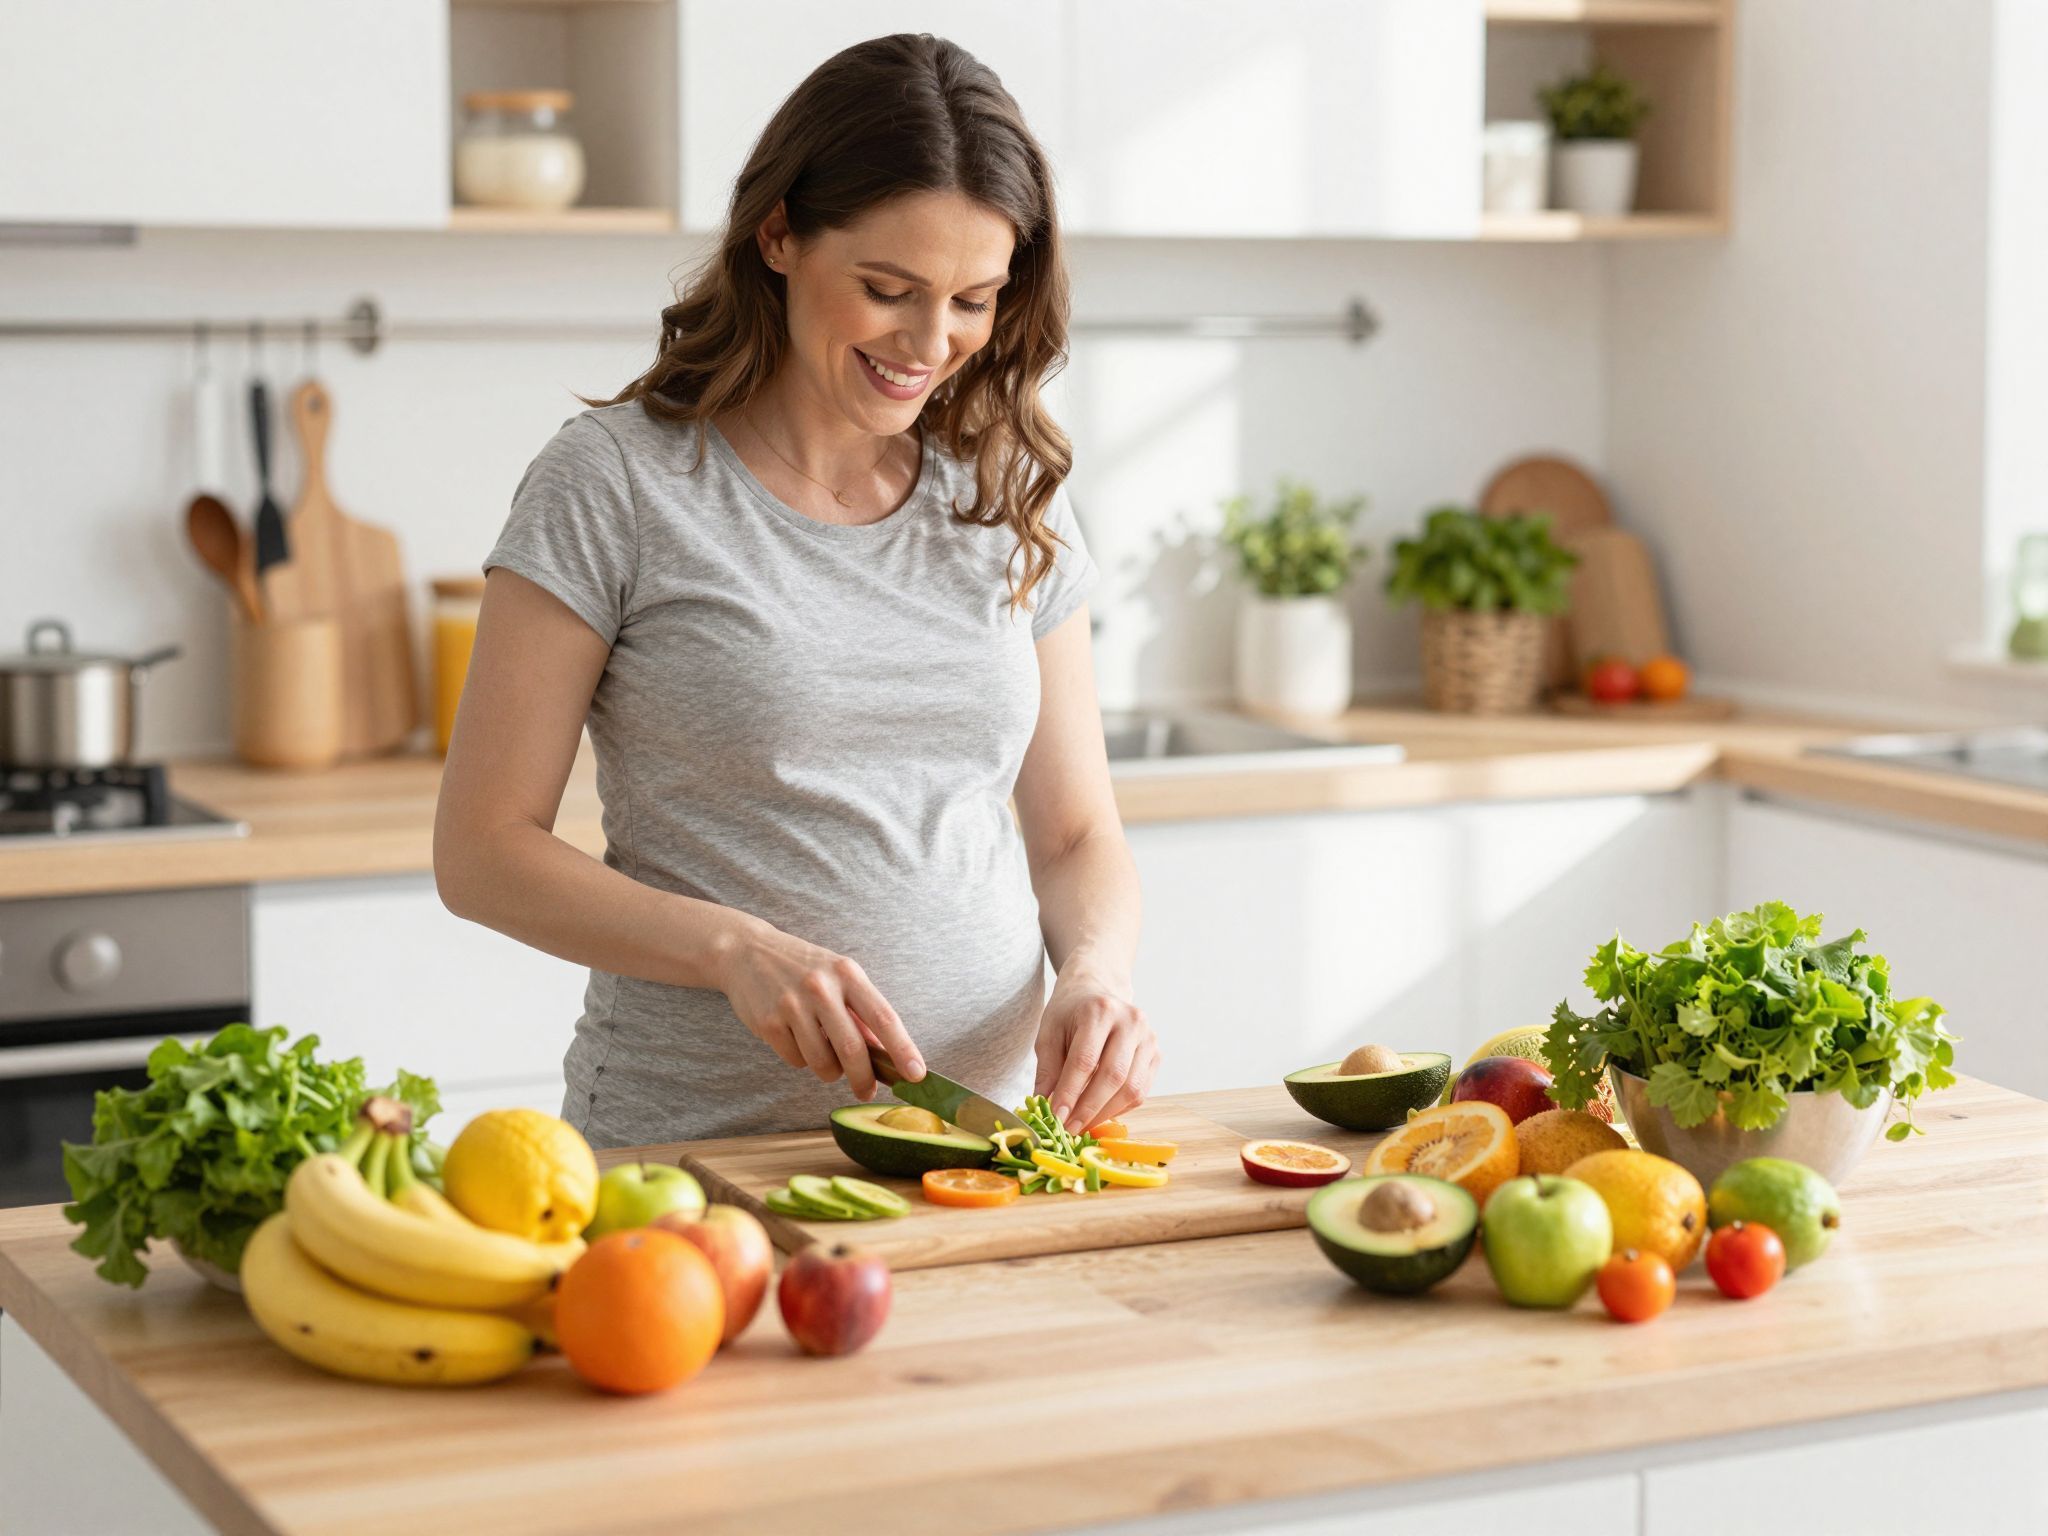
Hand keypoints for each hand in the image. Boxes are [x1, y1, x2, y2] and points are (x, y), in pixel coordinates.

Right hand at [716, 918, 922, 1098]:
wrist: (747, 952)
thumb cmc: (803, 969)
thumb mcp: (839, 978)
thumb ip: (862, 1014)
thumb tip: (888, 1057)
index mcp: (847, 974)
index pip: (884, 1017)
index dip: (903, 1049)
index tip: (917, 1074)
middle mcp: (821, 987)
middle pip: (852, 1049)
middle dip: (864, 1079)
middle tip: (867, 1091)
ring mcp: (792, 1004)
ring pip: (823, 1062)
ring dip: (829, 1071)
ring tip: (823, 1053)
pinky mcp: (768, 1022)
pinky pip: (796, 1060)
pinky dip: (801, 1060)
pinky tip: (796, 1038)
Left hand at [1033, 967, 1157, 1131]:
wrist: (1098, 991)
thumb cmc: (1070, 1013)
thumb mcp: (1049, 1033)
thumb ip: (1048, 1070)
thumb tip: (1044, 1107)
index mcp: (1099, 1011)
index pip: (1085, 1060)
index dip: (1070, 1093)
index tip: (1055, 1117)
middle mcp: (1131, 1021)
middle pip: (1113, 1076)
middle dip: (1089, 1108)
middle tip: (1069, 1128)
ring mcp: (1148, 1037)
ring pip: (1131, 1088)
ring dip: (1105, 1113)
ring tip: (1082, 1124)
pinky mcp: (1156, 1053)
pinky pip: (1141, 1091)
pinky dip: (1119, 1108)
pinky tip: (1099, 1112)